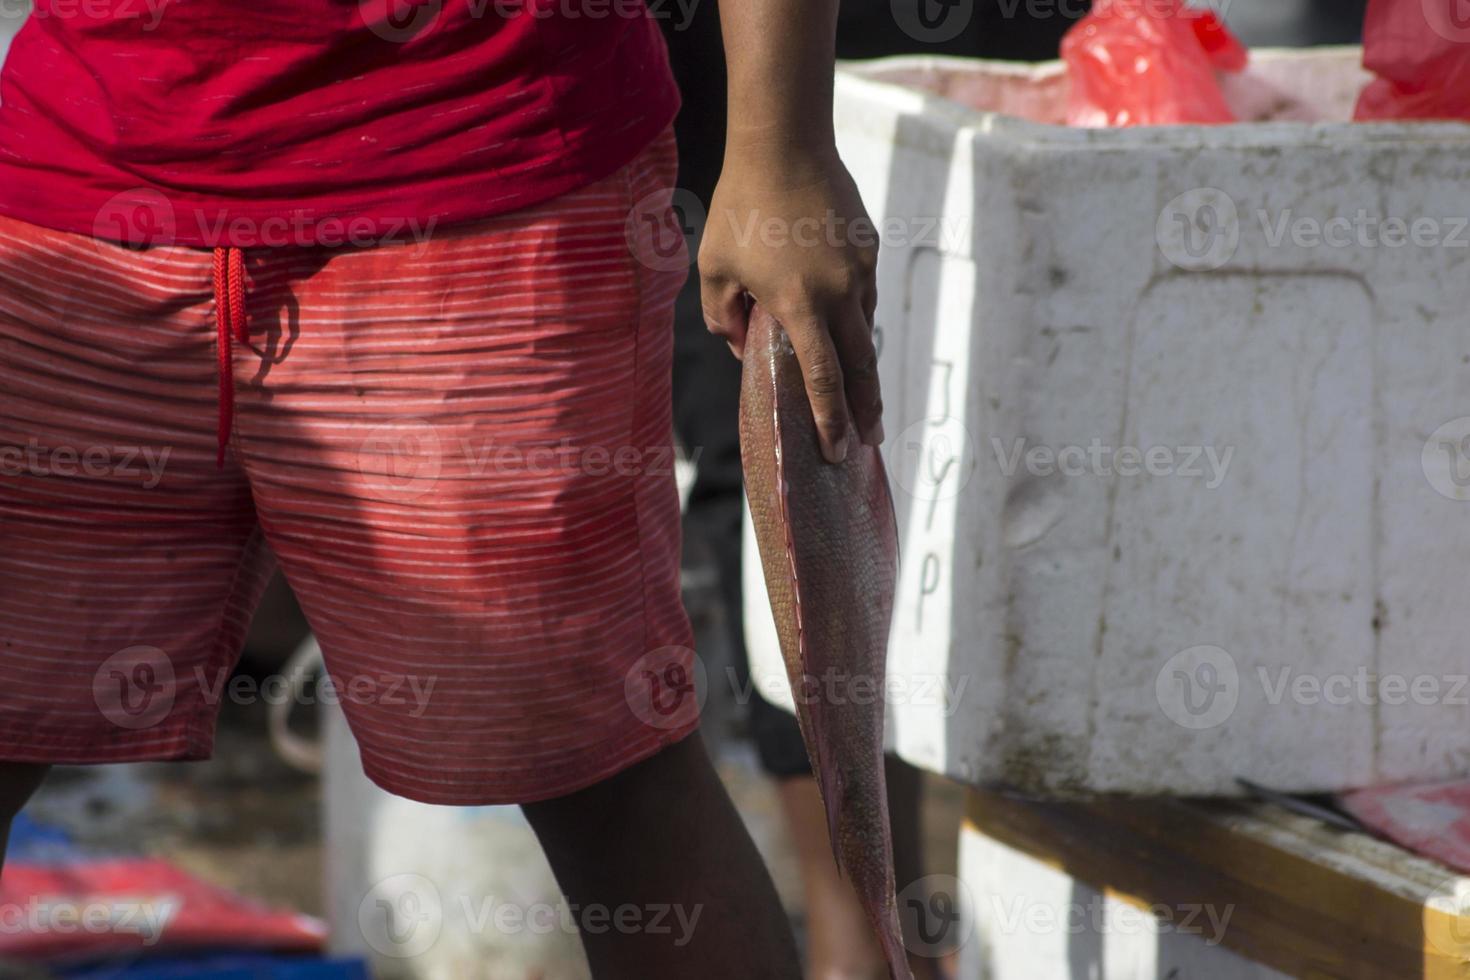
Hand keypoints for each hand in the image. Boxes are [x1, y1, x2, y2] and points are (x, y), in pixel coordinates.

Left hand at [699, 142, 881, 464]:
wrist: (786, 143)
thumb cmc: (740, 207)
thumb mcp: (713, 267)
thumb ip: (720, 317)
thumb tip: (739, 347)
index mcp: (800, 305)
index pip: (823, 379)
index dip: (831, 420)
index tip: (838, 451)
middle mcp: (840, 294)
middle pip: (861, 367)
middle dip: (865, 409)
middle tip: (870, 439)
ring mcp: (861, 269)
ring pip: (864, 329)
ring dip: (860, 362)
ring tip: (857, 392)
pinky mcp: (869, 247)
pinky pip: (862, 294)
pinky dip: (853, 317)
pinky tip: (841, 323)